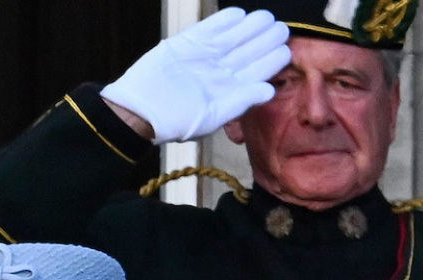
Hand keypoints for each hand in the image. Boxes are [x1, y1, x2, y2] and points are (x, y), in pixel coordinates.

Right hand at [100, 7, 289, 143]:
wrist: (137, 110)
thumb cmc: (172, 121)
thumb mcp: (211, 118)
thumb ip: (240, 103)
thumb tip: (268, 91)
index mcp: (228, 90)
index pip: (258, 71)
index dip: (272, 59)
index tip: (284, 49)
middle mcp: (219, 71)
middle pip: (249, 50)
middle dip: (266, 38)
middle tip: (280, 28)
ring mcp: (204, 55)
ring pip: (234, 36)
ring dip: (251, 26)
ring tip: (265, 18)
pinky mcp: (186, 43)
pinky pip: (210, 27)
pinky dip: (225, 20)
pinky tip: (238, 15)